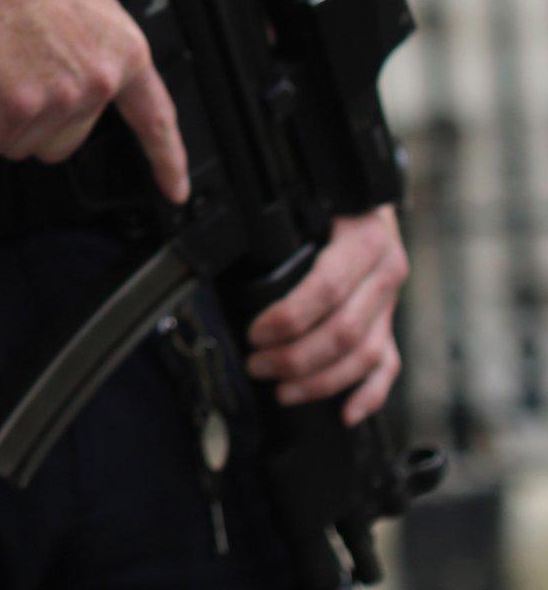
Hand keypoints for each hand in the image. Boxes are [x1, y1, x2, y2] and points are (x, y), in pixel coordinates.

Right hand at [0, 0, 189, 202]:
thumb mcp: (86, 0)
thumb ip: (94, 48)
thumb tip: (77, 76)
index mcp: (125, 51)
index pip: (155, 118)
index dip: (167, 160)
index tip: (174, 190)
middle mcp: (100, 80)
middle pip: (66, 143)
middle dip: (34, 127)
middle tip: (11, 90)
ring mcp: (60, 96)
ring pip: (24, 145)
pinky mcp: (15, 105)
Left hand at [246, 207, 408, 425]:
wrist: (368, 202)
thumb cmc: (325, 207)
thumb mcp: (305, 207)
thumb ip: (279, 232)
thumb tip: (225, 252)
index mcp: (363, 242)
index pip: (327, 289)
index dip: (289, 318)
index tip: (256, 333)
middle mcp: (385, 274)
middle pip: (344, 331)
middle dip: (296, 357)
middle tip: (256, 365)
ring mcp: (391, 304)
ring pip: (365, 355)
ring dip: (321, 381)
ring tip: (282, 391)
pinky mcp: (390, 325)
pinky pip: (387, 366)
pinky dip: (369, 395)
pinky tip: (346, 414)